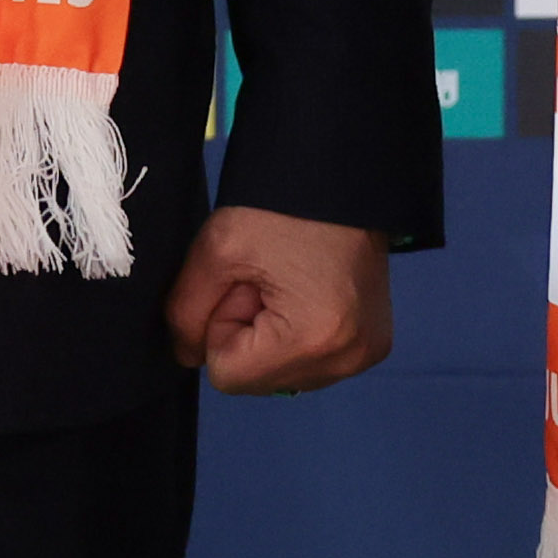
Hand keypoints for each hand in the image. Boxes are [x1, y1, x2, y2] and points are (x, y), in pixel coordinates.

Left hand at [162, 203, 391, 395]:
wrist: (341, 176)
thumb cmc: (279, 206)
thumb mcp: (216, 251)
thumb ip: (185, 313)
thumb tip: (187, 356)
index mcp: (312, 340)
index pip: (228, 375)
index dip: (220, 326)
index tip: (244, 283)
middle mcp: (347, 361)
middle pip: (256, 380)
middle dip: (247, 333)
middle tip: (267, 279)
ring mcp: (365, 356)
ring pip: (281, 374)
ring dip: (271, 337)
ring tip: (289, 283)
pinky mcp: (373, 346)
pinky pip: (310, 363)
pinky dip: (296, 336)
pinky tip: (306, 294)